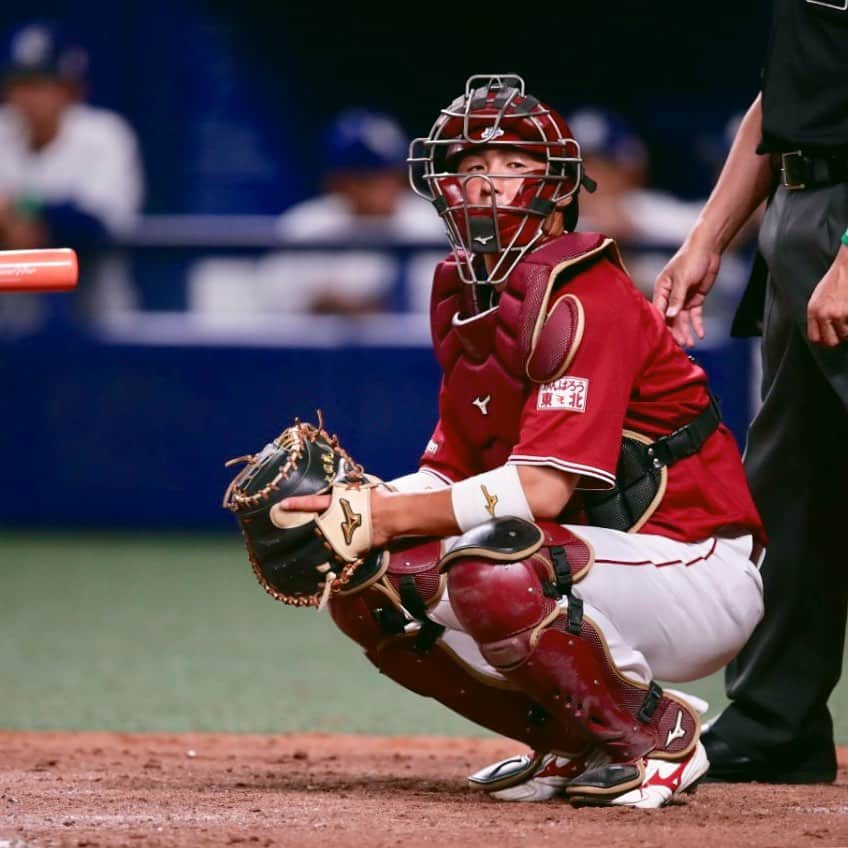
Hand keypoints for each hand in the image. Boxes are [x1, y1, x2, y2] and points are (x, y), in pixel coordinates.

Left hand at [280, 486, 395, 547]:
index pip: (313, 502)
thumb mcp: (361, 489)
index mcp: (338, 503)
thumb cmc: (379, 498)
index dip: (297, 503)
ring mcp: (345, 534)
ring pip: (328, 542)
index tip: (282, 504)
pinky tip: (338, 561)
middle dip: (312, 529)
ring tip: (325, 546)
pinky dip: (341, 557)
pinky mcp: (354, 547)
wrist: (394, 514)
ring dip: (327, 542)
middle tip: (304, 529)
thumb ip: (348, 490)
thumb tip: (342, 487)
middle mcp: (338, 519)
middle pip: (318, 526)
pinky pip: (345, 554)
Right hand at [653, 239, 721, 346]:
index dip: (662, 324)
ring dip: (687, 331)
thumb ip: (677, 298)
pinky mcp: (695, 299)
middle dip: (677, 331)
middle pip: (671, 317)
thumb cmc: (691, 259)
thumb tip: (670, 315)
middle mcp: (670, 296)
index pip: (659, 310)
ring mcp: (683, 298)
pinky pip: (695, 315)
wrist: (708, 249)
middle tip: (682, 344)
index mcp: (662, 289)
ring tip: (691, 344)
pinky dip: (697, 325)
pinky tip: (701, 335)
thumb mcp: (683, 279)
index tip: (666, 338)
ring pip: (683, 319)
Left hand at [807, 247, 847, 347]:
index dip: (823, 341)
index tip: (829, 339)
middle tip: (841, 333)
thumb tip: (821, 331)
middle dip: (837, 339)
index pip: (814, 338)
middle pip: (831, 342)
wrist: (846, 268)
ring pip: (846, 334)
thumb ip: (817, 315)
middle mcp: (825, 315)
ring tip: (847, 318)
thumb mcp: (817, 298)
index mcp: (813, 312)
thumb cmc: (833, 282)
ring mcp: (840, 313)